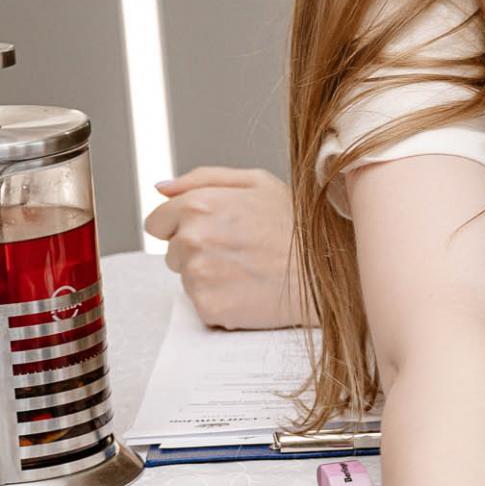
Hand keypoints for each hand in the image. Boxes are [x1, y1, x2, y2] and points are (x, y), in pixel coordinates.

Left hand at [144, 166, 304, 327]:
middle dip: (198, 251)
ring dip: (209, 276)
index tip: (215, 231)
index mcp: (199, 204)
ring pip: (186, 278)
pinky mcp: (210, 307)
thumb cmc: (298, 226)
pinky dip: (221, 300)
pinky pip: (202, 303)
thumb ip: (202, 179)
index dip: (184, 225)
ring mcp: (199, 276)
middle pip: (171, 252)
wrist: (328, 273)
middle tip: (239, 250)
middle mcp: (192, 239)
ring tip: (248, 269)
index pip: (156, 222)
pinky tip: (249, 289)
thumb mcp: (257, 183)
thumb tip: (160, 189)